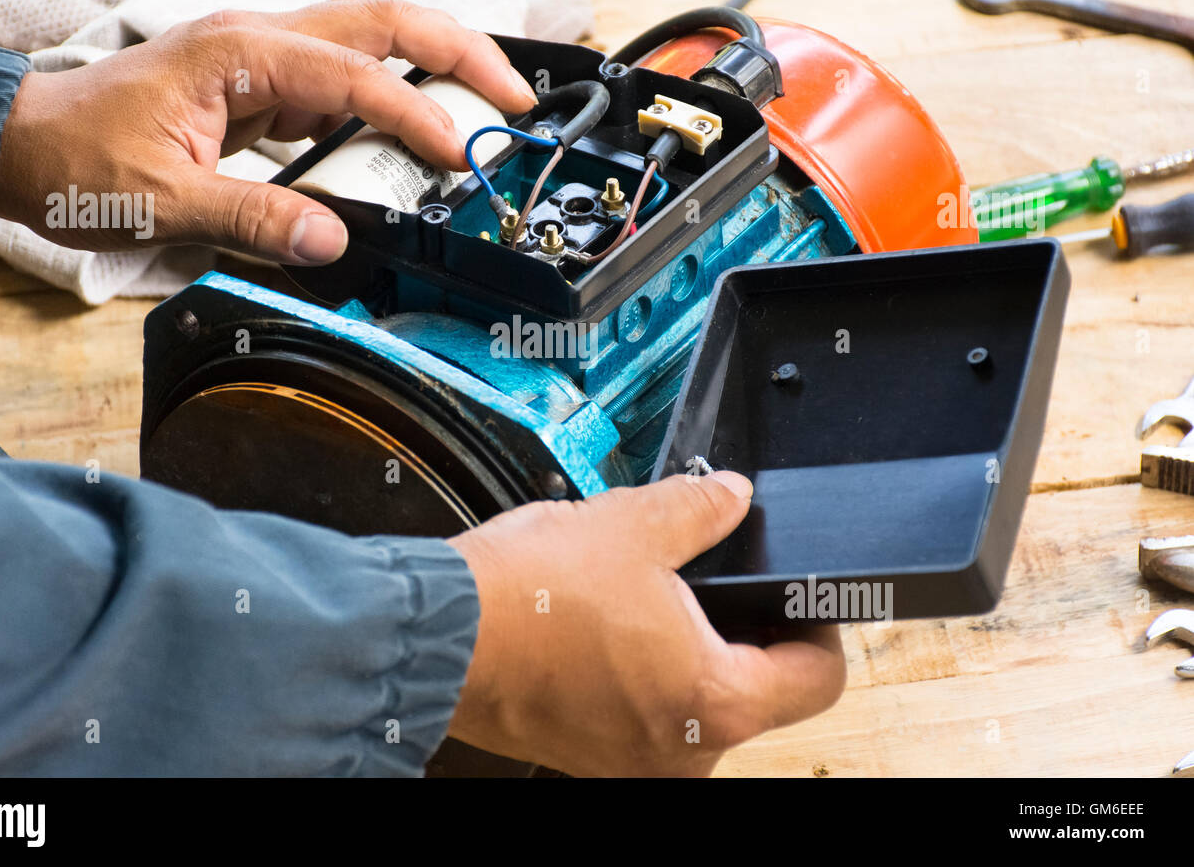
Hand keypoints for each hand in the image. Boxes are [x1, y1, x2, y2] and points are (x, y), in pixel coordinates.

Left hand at [0, 0, 536, 263]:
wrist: (25, 147)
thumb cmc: (78, 161)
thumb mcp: (163, 205)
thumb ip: (254, 222)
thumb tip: (333, 240)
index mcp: (239, 55)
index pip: (357, 77)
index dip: (419, 116)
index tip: (462, 157)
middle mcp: (258, 41)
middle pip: (384, 20)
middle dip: (460, 52)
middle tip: (515, 99)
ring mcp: (262, 59)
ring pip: (370, 38)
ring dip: (434, 64)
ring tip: (485, 105)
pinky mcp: (260, 86)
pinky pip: (343, 78)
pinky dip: (390, 96)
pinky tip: (409, 133)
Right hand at [448, 472, 846, 775]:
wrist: (440, 632)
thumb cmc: (530, 596)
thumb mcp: (635, 526)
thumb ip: (702, 510)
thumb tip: (732, 497)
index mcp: (716, 701)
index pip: (819, 678)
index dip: (820, 623)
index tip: (801, 595)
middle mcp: (682, 752)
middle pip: (757, 694)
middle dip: (742, 633)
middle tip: (713, 581)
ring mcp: (631, 763)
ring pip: (694, 705)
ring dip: (686, 654)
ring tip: (646, 599)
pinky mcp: (589, 758)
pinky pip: (642, 716)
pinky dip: (640, 677)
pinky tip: (606, 628)